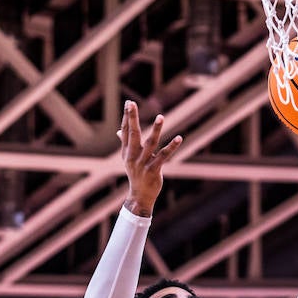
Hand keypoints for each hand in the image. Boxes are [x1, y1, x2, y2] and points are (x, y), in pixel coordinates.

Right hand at [120, 100, 182, 215]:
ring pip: (150, 144)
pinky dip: (171, 147)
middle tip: (133, 104)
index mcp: (126, 151)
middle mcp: (132, 156)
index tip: (129, 103)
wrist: (139, 195)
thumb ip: (125, 143)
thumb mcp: (128, 158)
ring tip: (160, 116)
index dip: (127, 117)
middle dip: (133, 118)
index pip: (126, 131)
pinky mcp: (153, 170)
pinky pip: (163, 156)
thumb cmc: (136, 174)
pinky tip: (179, 138)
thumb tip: (119, 131)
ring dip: (155, 130)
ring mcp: (142, 163)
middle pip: (133, 134)